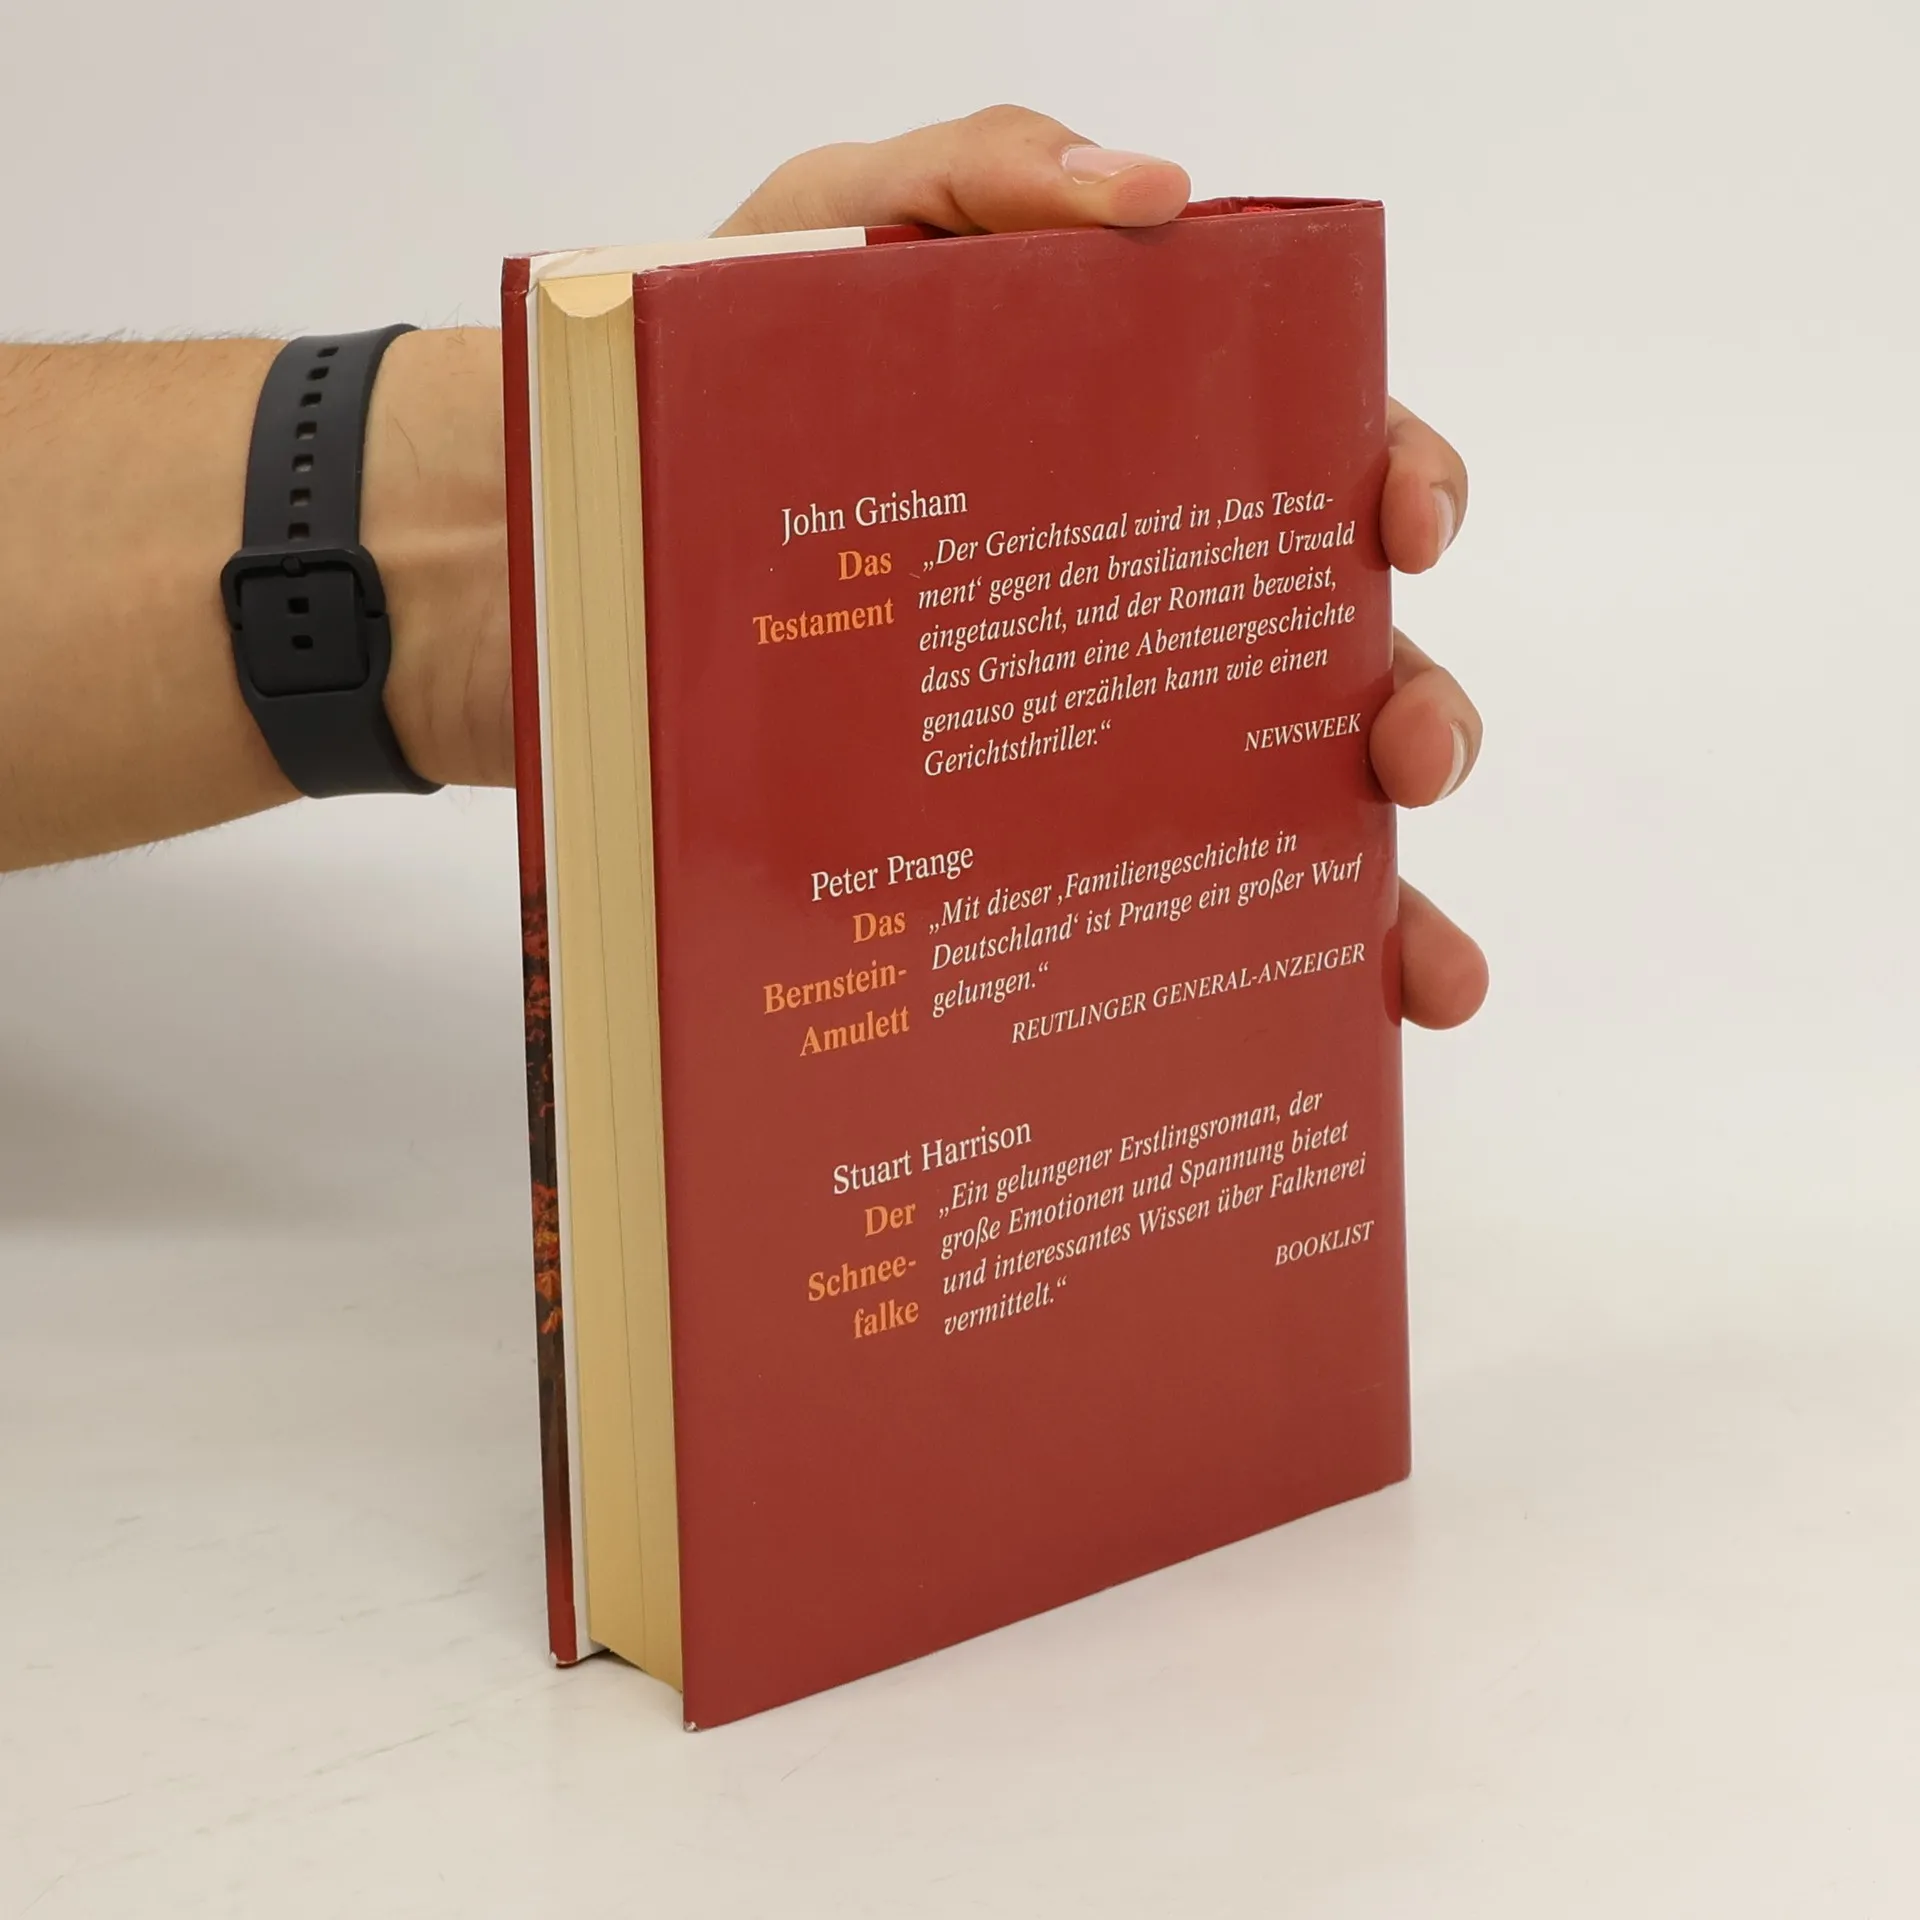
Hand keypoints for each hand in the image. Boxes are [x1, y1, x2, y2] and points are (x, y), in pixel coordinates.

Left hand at [721, 106, 1487, 1029]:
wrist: (574, 554)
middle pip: (1333, 666)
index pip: (1314, 467)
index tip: (1399, 525)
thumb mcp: (832, 230)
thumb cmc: (716, 382)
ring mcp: (1095, 748)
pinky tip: (1317, 1033)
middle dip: (1414, 712)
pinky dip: (1254, 978)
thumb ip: (986, 174)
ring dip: (1383, 895)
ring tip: (1423, 969)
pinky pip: (1158, 921)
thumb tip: (1163, 197)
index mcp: (1139, 461)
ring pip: (1282, 822)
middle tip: (1405, 758)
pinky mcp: (1024, 854)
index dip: (1396, 485)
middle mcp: (1144, 616)